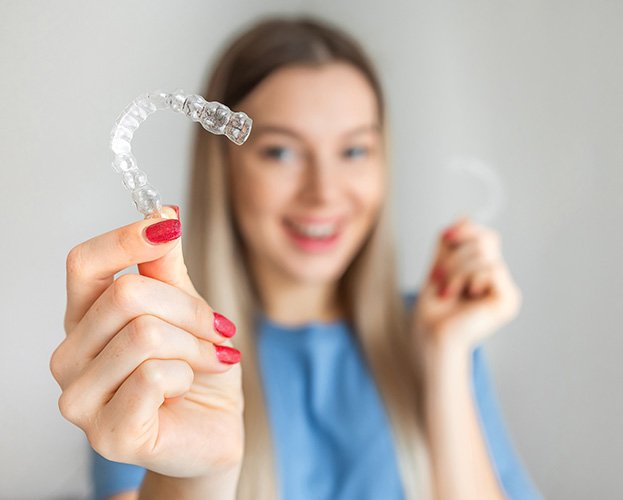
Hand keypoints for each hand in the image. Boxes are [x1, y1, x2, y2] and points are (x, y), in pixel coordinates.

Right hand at [50, 207, 242, 479]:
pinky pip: (156, 376)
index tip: (168, 227)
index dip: (126, 239)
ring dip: (196, 345)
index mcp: (85, 321)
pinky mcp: (107, 433)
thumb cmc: (197, 372)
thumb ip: (166, 269)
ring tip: (211, 359)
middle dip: (190, 309)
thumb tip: (161, 214)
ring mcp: (81, 400)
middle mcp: (70, 357)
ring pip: (144, 334)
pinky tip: (189, 389)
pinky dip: (189, 375)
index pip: (83, 263)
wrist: (214, 431)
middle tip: (219, 328)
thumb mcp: (187, 311)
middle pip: (127, 296)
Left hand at [412, 216, 521, 353]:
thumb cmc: (433, 307)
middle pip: (486, 240)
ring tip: (447, 290)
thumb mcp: (440, 266)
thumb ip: (451, 244)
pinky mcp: (508, 300)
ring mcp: (506, 290)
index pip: (485, 236)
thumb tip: (464, 216)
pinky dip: (469, 277)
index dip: (466, 230)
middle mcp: (499, 280)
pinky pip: (493, 268)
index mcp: (485, 271)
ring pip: (485, 254)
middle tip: (439, 278)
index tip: (445, 237)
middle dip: (456, 256)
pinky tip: (463, 295)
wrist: (431, 334)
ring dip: (456, 270)